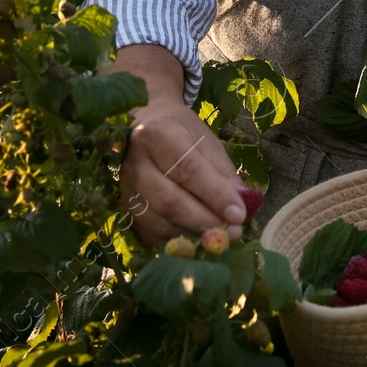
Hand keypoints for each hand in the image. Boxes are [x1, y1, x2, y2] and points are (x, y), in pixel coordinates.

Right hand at [122, 101, 248, 248]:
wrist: (147, 125)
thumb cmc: (182, 133)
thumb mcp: (208, 144)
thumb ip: (224, 176)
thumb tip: (242, 209)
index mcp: (157, 134)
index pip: (188, 170)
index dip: (215, 196)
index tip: (239, 215)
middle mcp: (135, 162)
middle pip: (169, 200)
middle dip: (204, 221)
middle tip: (232, 233)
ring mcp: (125, 187)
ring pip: (157, 221)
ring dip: (191, 235)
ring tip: (218, 238)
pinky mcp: (124, 207)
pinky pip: (149, 233)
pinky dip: (176, 242)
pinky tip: (196, 240)